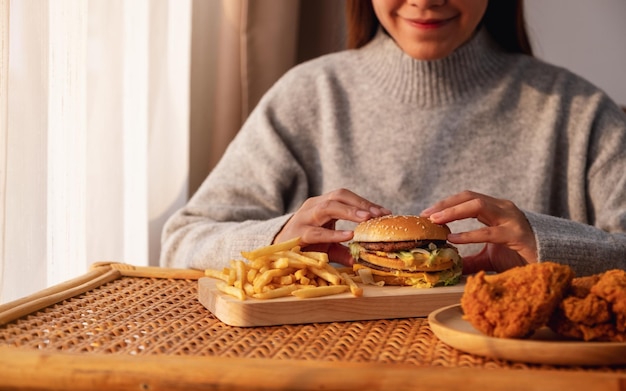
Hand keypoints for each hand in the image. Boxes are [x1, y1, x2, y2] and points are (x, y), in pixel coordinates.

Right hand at [274, 188, 390, 265]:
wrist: (275, 252)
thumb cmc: (304, 246)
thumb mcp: (328, 245)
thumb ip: (345, 250)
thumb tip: (364, 258)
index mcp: (322, 205)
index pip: (346, 196)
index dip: (366, 202)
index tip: (385, 212)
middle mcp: (313, 206)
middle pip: (338, 196)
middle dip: (360, 203)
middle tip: (378, 214)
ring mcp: (304, 218)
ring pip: (327, 207)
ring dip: (349, 211)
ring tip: (366, 218)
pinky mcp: (297, 234)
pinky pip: (316, 231)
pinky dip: (333, 233)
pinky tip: (348, 235)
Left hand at [421, 190, 536, 273]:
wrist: (550, 265)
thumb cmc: (520, 258)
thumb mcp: (489, 257)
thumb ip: (469, 258)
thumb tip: (448, 264)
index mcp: (496, 210)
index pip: (466, 198)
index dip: (445, 203)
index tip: (426, 213)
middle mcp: (504, 209)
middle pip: (470, 196)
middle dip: (445, 204)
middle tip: (426, 215)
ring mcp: (512, 219)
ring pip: (478, 205)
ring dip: (453, 211)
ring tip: (436, 221)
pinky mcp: (517, 235)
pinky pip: (489, 232)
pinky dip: (469, 234)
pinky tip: (453, 239)